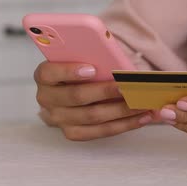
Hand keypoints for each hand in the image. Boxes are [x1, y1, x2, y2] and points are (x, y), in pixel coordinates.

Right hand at [34, 61, 152, 140]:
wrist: (71, 86)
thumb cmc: (79, 65)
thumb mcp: (80, 55)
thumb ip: (90, 53)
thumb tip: (115, 59)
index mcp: (44, 75)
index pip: (49, 73)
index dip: (69, 71)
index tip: (92, 68)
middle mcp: (47, 99)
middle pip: (76, 97)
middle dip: (105, 92)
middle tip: (128, 87)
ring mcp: (59, 118)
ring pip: (92, 117)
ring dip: (120, 110)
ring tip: (142, 103)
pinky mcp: (73, 132)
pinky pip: (99, 132)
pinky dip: (123, 125)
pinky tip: (141, 117)